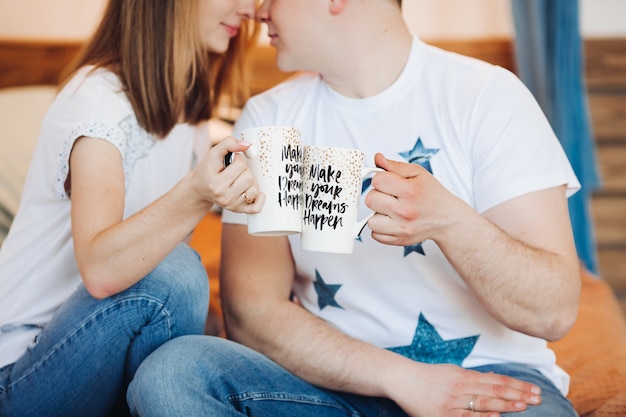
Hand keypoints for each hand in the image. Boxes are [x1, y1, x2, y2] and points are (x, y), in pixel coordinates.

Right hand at [192, 136, 264, 212]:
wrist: (200, 188)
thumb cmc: (207, 171)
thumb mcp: (213, 153)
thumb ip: (229, 143)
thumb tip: (248, 145)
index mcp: (216, 184)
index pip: (240, 165)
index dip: (238, 159)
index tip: (231, 161)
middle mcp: (224, 197)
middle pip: (249, 177)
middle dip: (244, 170)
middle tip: (234, 171)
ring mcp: (232, 206)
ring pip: (255, 189)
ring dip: (250, 181)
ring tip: (239, 179)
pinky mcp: (239, 210)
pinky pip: (257, 208)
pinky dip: (259, 199)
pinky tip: (251, 190)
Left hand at [365, 153, 470, 246]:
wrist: (447, 219)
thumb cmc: (432, 194)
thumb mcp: (418, 173)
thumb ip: (394, 166)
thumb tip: (377, 159)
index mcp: (410, 191)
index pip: (377, 181)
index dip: (381, 179)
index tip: (389, 182)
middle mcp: (405, 212)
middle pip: (370, 200)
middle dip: (377, 195)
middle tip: (391, 196)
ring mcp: (401, 229)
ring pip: (370, 220)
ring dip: (378, 214)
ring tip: (392, 209)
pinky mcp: (398, 241)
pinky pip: (375, 234)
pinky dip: (381, 227)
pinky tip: (393, 221)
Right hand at [390, 363, 540, 416]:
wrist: (403, 380)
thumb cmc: (429, 377)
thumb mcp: (453, 372)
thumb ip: (473, 378)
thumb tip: (495, 380)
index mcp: (465, 376)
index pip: (497, 381)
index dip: (517, 385)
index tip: (534, 389)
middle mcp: (461, 387)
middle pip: (494, 391)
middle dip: (517, 395)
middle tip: (537, 398)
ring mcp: (453, 402)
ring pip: (483, 403)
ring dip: (505, 405)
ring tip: (523, 406)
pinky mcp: (443, 415)